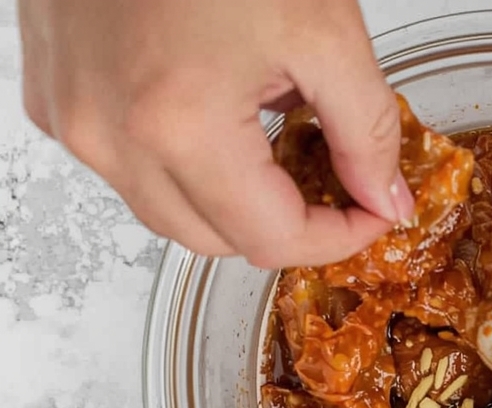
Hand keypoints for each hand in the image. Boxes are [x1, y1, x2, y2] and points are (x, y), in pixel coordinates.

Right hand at [17, 0, 413, 266]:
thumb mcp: (323, 29)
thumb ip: (366, 130)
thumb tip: (385, 198)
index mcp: (178, 124)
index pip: (272, 239)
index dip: (337, 238)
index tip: (372, 213)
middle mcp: (110, 136)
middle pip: (217, 240)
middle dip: (286, 223)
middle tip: (333, 183)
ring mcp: (72, 118)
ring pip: (169, 213)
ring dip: (231, 200)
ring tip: (272, 141)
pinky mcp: (53, 96)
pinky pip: (127, 168)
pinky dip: (180, 165)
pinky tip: (214, 116)